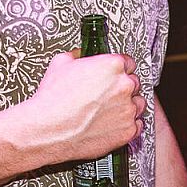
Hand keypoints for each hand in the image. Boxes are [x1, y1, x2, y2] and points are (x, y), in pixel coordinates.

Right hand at [23, 50, 144, 164]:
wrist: (48, 129)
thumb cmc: (52, 100)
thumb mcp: (60, 63)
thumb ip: (77, 55)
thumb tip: (80, 55)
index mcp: (112, 65)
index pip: (128, 62)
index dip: (118, 69)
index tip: (112, 76)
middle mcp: (124, 86)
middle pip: (134, 82)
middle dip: (122, 87)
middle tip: (105, 95)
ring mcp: (127, 109)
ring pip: (138, 103)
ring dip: (128, 105)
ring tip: (109, 110)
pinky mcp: (127, 130)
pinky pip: (137, 125)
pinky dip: (127, 125)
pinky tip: (113, 123)